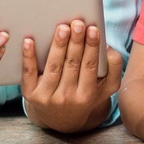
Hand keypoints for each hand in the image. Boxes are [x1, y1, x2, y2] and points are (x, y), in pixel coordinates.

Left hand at [21, 19, 122, 134]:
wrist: (61, 119)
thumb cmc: (86, 95)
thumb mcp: (106, 87)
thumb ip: (114, 67)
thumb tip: (108, 47)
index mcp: (87, 95)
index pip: (90, 66)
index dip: (91, 47)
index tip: (93, 29)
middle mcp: (67, 97)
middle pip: (72, 64)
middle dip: (75, 42)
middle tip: (77, 23)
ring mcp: (47, 97)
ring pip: (54, 66)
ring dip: (58, 46)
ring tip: (62, 28)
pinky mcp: (30, 94)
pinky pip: (29, 73)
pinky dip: (29, 56)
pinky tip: (29, 41)